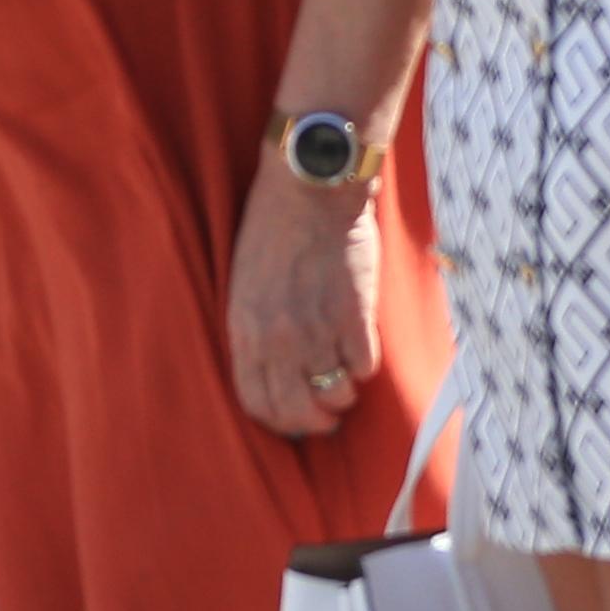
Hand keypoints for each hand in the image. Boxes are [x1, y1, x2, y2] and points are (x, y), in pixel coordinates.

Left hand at [229, 170, 385, 439]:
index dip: (278, 419)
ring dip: (343, 394)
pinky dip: (365, 364)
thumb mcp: (244, 286)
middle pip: (298, 411)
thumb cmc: (272, 230)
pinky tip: (361, 347)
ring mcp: (318, 330)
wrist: (309, 190)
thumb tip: (272, 370)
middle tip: (327, 412)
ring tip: (345, 379)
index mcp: (245, 331)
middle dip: (315, 420)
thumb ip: (254, 331)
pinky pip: (365, 366)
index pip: (257, 402)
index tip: (292, 416)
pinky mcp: (355, 316)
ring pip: (337, 395)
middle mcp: (279, 340)